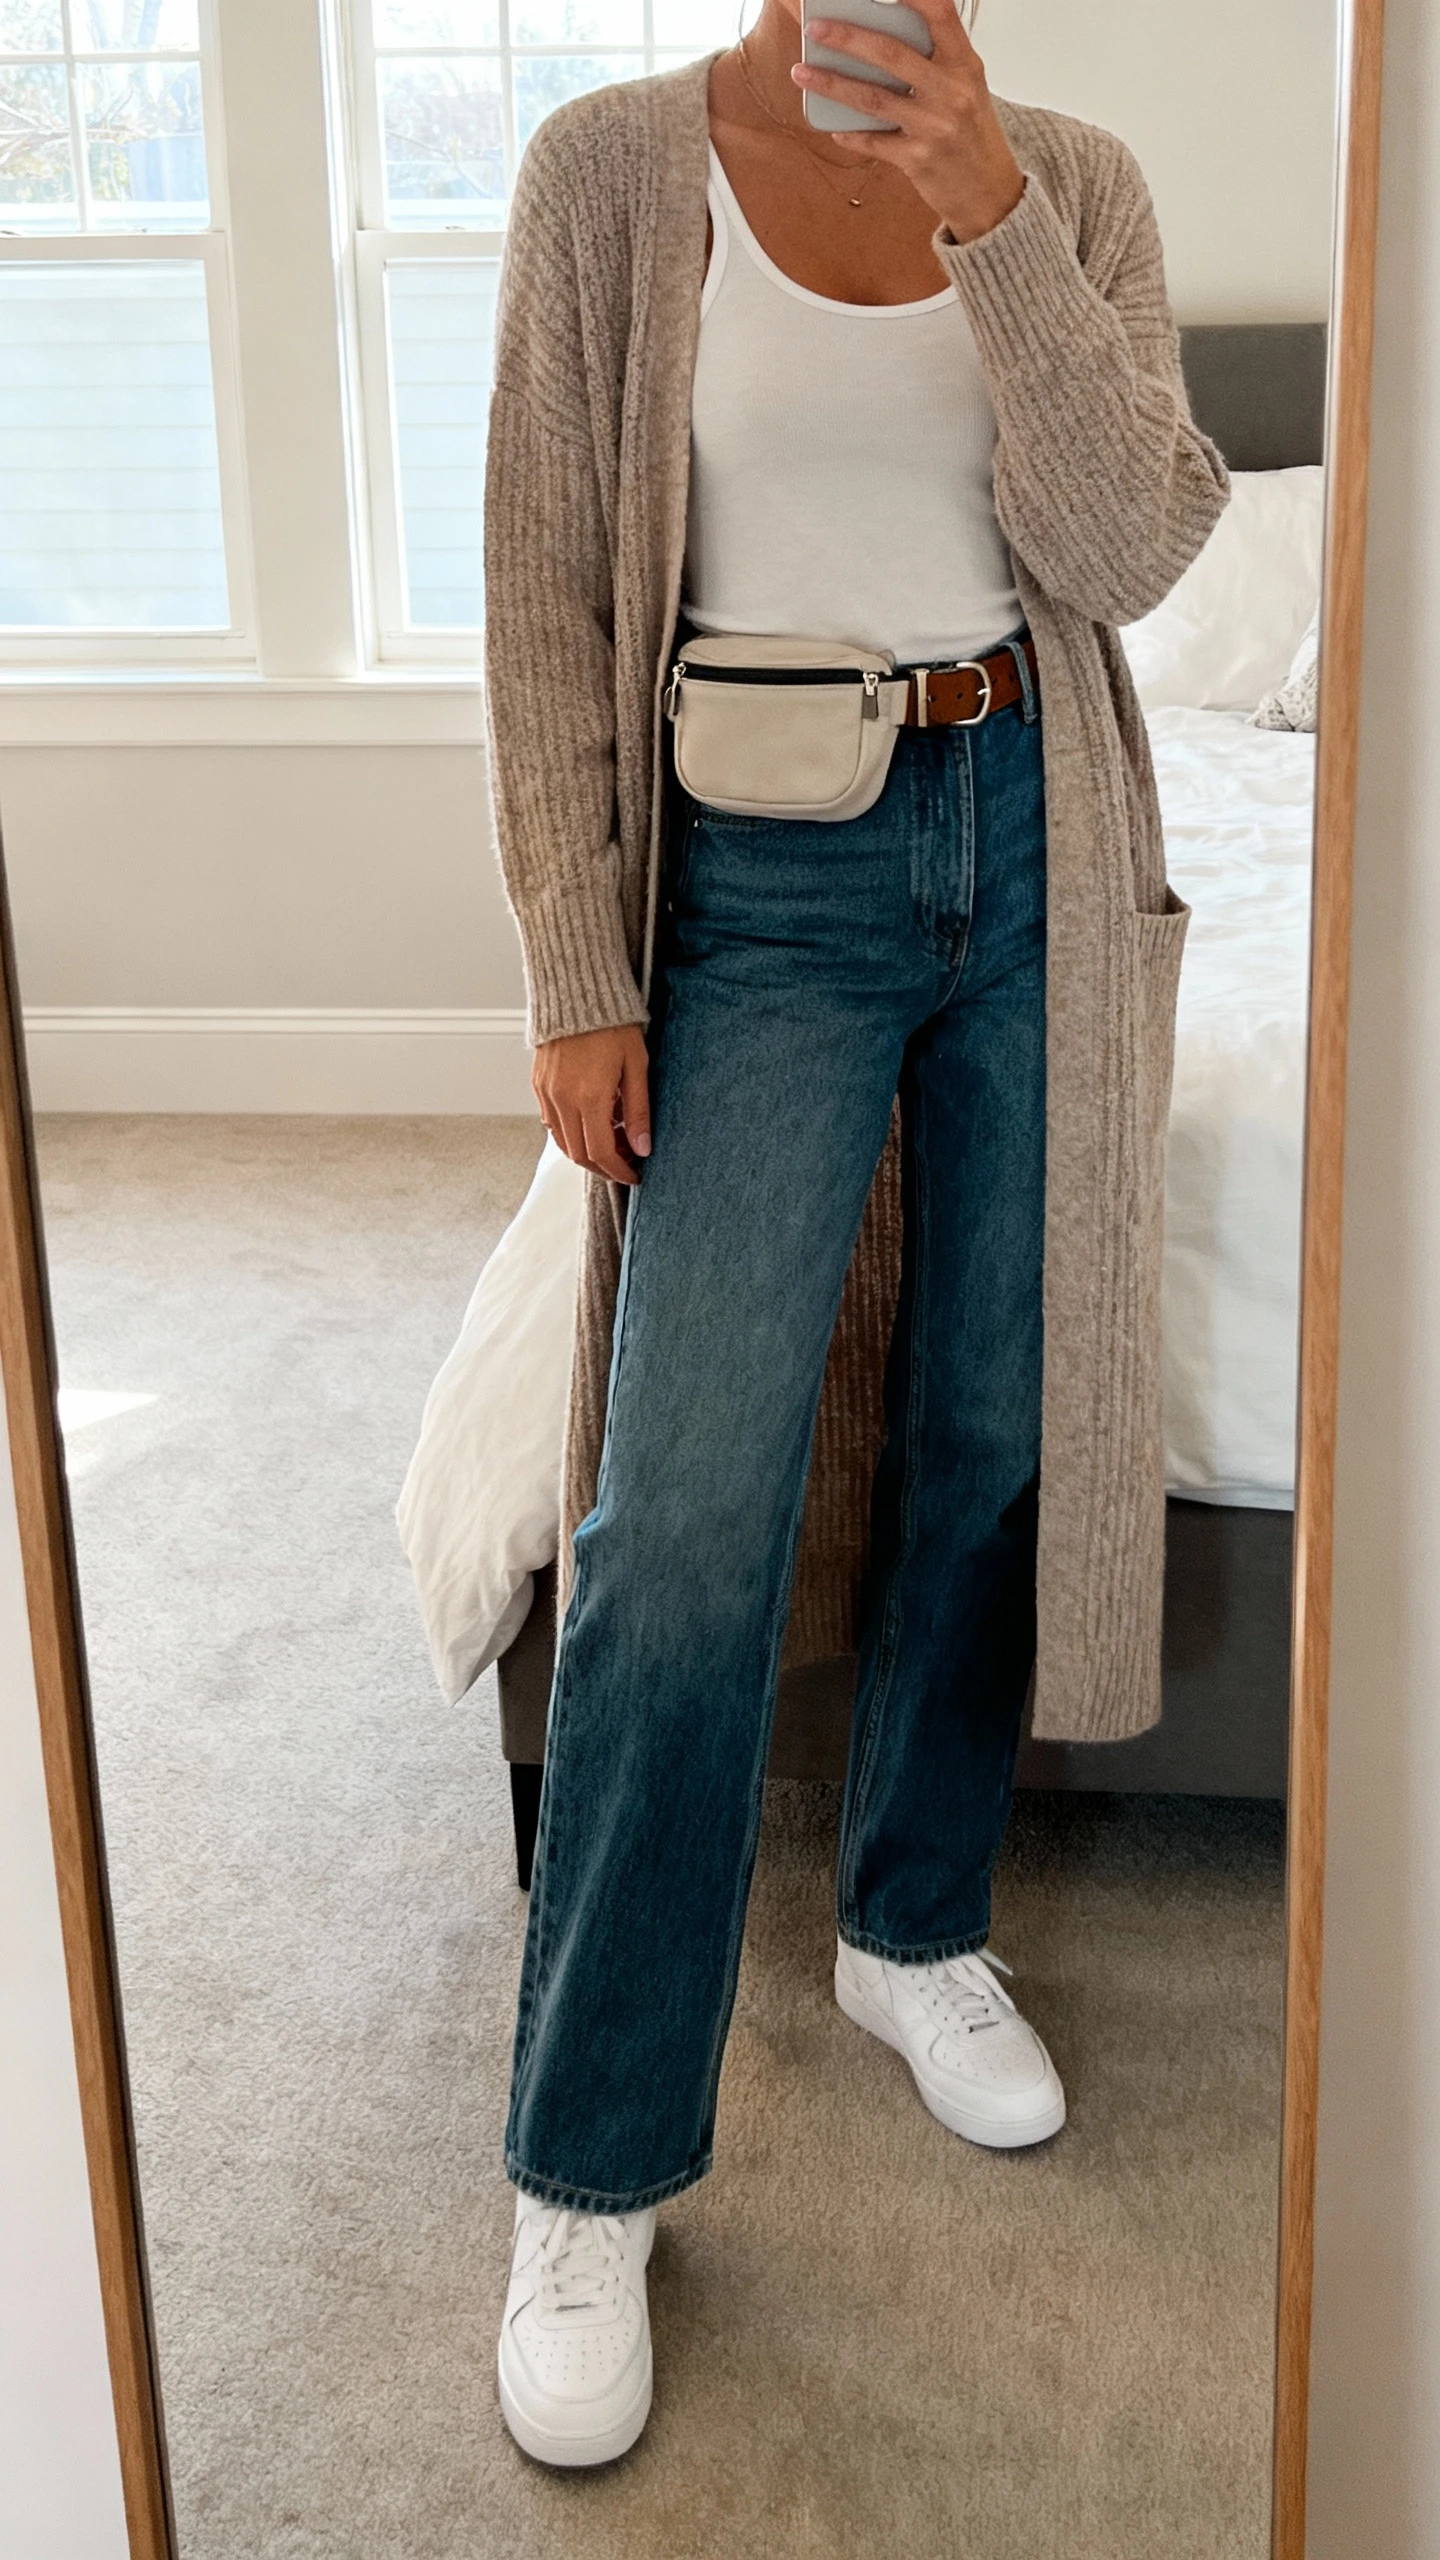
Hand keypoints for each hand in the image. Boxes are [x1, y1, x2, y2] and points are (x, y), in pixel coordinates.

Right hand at [533, 1024, 651, 1184]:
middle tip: (626, 1161)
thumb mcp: (636, 1066)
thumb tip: (642, 1149)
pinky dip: (571, 1134)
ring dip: (587, 1152)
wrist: (577, 992)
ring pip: (563, 1142)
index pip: (602, 1153)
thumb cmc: (613, 1025)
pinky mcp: (538, 1085)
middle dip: (604, 1166)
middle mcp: (563, 1100)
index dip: (619, 1171)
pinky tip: (592, 1121)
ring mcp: (547, 1094)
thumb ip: (638, 1111)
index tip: (635, 1175)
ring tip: (613, 1142)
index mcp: (590, 1097)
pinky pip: (552, 1123)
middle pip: (580, 1155)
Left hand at [792, 0, 1024, 244]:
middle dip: (847, 37)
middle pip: (891, 54)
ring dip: (832, 84)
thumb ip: (935, 59)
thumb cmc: (972, 132)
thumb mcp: (966, 86)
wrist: (990, 191)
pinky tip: (833, 128)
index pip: (939, 13)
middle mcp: (951, 91)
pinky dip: (850, 134)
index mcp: (964, 64)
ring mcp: (934, 126)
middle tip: (815, 28)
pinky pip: (874, 142)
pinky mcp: (919, 159)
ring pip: (874, 99)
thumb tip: (879, 37)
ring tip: (802, 72)